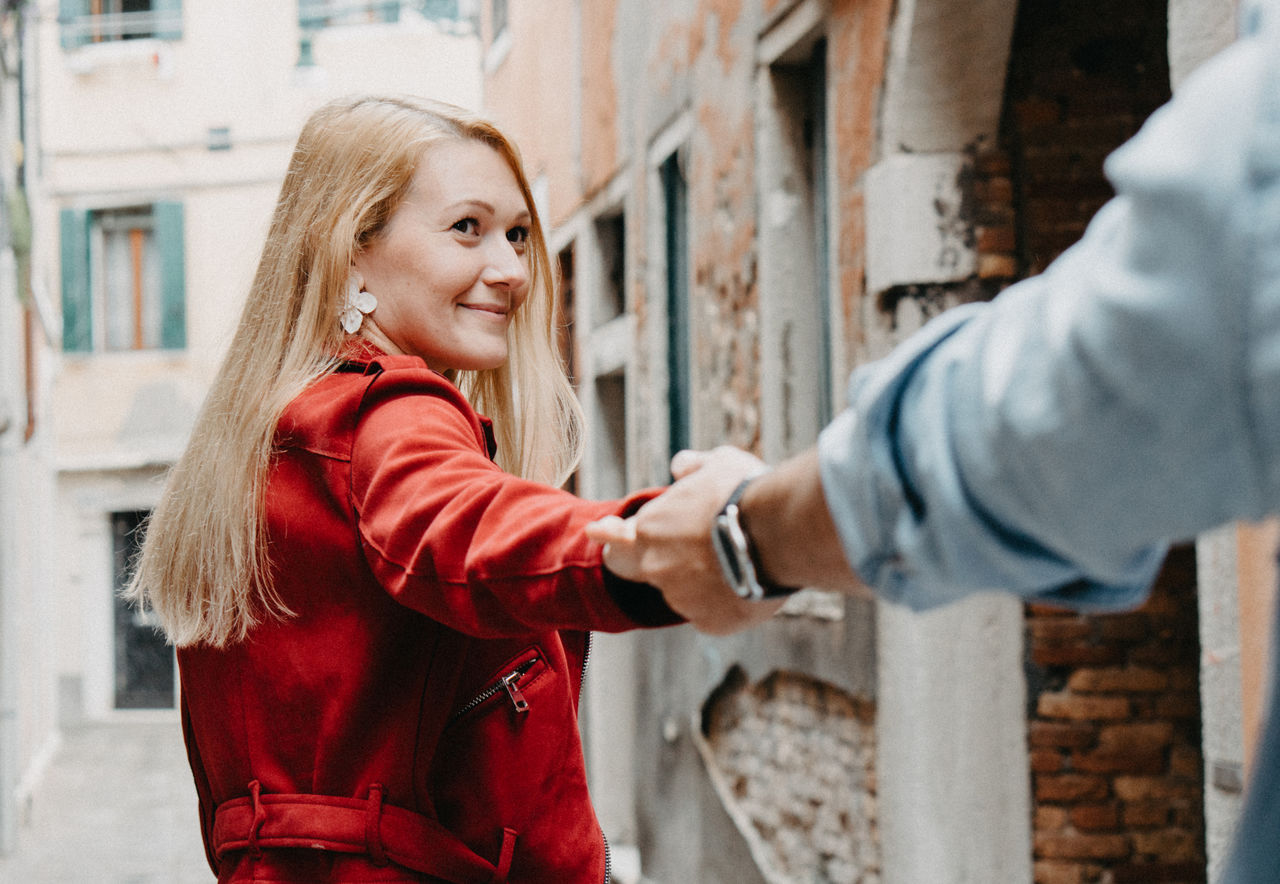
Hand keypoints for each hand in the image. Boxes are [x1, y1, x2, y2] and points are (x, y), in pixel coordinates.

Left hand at [586, 447, 785, 634]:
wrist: (779, 534)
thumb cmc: (746, 492)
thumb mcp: (719, 463)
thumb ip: (693, 466)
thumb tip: (678, 466)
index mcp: (651, 527)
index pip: (616, 537)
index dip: (610, 535)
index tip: (599, 533)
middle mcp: (656, 567)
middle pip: (631, 570)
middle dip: (641, 562)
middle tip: (667, 553)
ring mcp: (681, 599)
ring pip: (682, 592)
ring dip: (698, 579)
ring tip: (738, 558)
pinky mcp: (710, 623)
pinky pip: (712, 614)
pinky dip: (724, 602)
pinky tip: (748, 584)